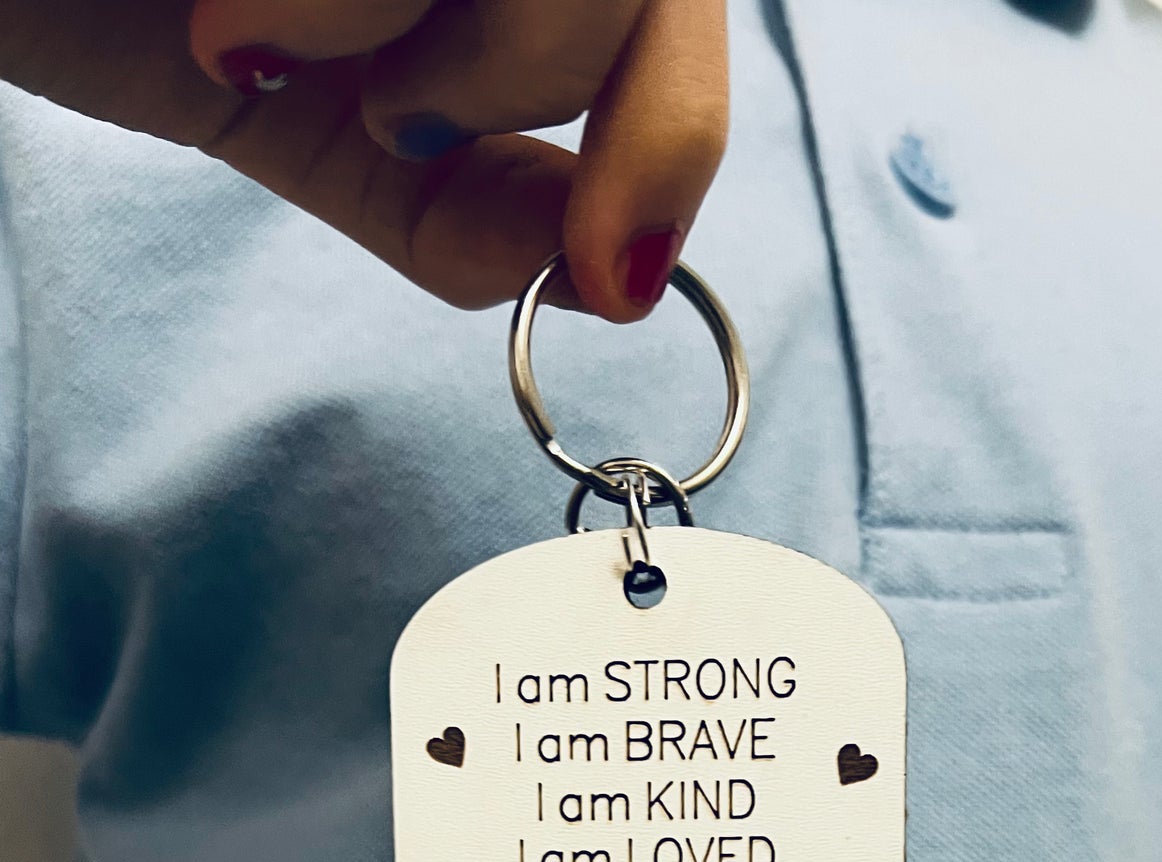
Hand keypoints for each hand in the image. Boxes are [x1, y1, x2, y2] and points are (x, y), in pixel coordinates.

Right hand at [0, 0, 727, 317]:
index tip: (618, 278)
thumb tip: (606, 278)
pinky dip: (338, 19)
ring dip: (456, 62)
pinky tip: (231, 14)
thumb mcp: (306, 123)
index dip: (673, 147)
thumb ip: (453, 204)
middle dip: (550, 95)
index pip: (664, 15)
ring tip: (277, 44)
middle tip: (405, 124)